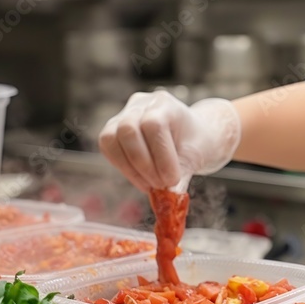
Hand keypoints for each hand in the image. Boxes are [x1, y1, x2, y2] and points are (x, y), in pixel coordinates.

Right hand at [99, 92, 241, 192]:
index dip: (161, 156)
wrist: (193, 135)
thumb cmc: (196, 142)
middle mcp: (142, 104)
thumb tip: (169, 200)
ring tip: (151, 185)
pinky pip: (108, 146)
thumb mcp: (195, 157)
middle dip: (143, 164)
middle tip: (160, 186)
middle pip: (128, 130)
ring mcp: (124, 114)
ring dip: (130, 168)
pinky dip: (122, 167)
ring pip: (111, 138)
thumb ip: (181, 175)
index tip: (172, 180)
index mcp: (165, 104)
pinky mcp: (114, 128)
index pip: (153, 125)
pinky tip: (141, 179)